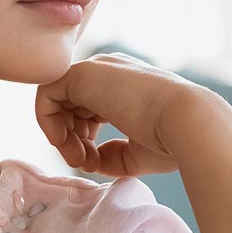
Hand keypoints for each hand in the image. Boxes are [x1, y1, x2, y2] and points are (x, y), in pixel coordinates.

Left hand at [35, 52, 211, 177]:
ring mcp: (94, 69)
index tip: (93, 162)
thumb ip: (112, 154)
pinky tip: (64, 142)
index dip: (83, 138)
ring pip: (55, 101)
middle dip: (70, 139)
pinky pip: (45, 95)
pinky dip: (47, 122)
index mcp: (124, 84)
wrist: (186, 122)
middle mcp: (108, 71)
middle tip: (83, 162)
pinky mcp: (81, 74)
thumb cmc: (170, 140)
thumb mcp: (137, 152)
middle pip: (69, 105)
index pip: (87, 107)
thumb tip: (92, 160)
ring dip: (60, 136)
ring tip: (79, 158)